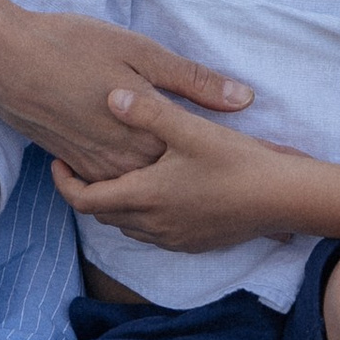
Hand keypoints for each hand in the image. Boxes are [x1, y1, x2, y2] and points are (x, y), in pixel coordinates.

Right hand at [0, 2, 253, 184]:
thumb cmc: (71, 45)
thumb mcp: (138, 52)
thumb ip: (191, 81)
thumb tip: (244, 99)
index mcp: (146, 133)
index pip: (204, 157)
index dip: (238, 159)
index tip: (274, 160)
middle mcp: (123, 160)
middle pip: (179, 178)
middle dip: (215, 177)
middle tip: (256, 171)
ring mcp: (96, 166)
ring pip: (146, 187)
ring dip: (176, 185)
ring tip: (212, 182)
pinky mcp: (74, 163)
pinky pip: (115, 185)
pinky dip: (138, 182)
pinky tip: (153, 174)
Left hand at [51, 83, 325, 251]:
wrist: (282, 200)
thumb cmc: (237, 162)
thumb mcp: (191, 129)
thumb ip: (148, 111)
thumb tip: (110, 95)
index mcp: (144, 197)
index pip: (84, 200)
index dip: (64, 183)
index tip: (57, 162)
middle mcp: (153, 225)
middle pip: (103, 215)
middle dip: (89, 191)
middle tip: (84, 164)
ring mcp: (174, 239)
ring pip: (128, 227)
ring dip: (116, 205)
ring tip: (119, 175)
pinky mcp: (194, 243)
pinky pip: (153, 234)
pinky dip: (143, 215)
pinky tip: (158, 193)